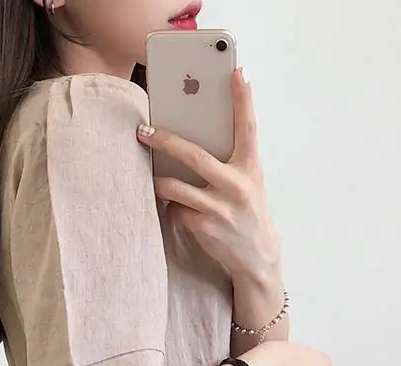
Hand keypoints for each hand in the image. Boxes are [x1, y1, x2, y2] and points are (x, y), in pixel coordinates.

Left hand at [136, 68, 280, 297]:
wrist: (257, 257)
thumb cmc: (248, 212)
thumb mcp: (249, 182)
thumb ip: (230, 160)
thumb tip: (193, 138)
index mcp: (250, 168)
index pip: (248, 127)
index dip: (244, 99)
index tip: (238, 72)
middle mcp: (236, 185)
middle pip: (194, 156)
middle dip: (165, 141)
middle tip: (144, 131)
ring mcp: (219, 208)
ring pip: (175, 187)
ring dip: (159, 182)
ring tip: (153, 178)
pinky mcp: (204, 227)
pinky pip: (176, 211)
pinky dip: (173, 209)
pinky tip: (181, 212)